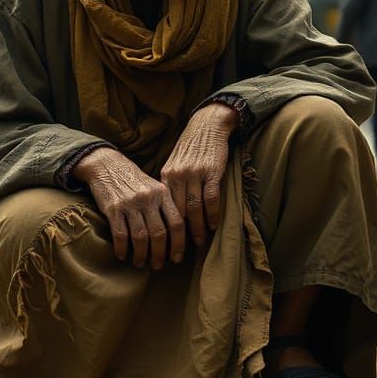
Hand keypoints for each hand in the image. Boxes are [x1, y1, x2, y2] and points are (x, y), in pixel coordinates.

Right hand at [73, 147, 184, 269]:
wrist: (106, 164)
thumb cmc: (133, 180)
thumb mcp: (153, 187)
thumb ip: (165, 205)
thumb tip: (178, 234)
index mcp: (162, 193)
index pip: (177, 222)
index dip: (179, 244)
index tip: (177, 257)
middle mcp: (148, 198)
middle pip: (160, 233)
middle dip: (160, 254)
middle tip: (158, 266)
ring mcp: (131, 203)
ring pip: (141, 237)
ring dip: (141, 255)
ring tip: (140, 263)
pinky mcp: (114, 208)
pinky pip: (120, 234)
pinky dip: (122, 248)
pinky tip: (122, 255)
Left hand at [160, 103, 237, 248]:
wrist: (206, 126)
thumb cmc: (190, 149)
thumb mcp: (173, 165)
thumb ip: (170, 186)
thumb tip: (164, 212)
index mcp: (165, 176)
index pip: (163, 208)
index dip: (164, 228)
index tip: (165, 243)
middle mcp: (178, 176)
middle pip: (178, 212)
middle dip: (179, 234)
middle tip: (180, 251)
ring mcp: (195, 174)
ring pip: (195, 208)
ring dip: (197, 228)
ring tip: (199, 242)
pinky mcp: (211, 172)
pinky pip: (211, 198)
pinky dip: (213, 214)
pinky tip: (213, 225)